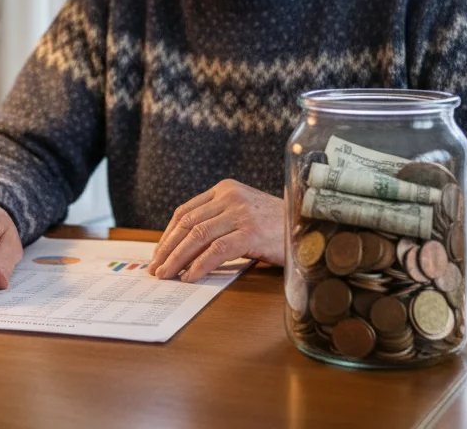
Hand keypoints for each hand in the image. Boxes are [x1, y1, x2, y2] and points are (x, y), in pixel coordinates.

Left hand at [145, 179, 283, 282]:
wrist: (310, 226)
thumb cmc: (276, 226)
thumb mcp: (244, 214)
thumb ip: (218, 221)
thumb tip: (185, 249)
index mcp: (225, 189)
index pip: (185, 211)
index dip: (168, 235)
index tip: (159, 254)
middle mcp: (230, 197)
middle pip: (187, 224)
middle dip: (168, 249)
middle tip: (157, 269)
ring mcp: (241, 213)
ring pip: (197, 236)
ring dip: (178, 259)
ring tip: (167, 275)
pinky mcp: (251, 232)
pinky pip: (216, 250)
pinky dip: (199, 265)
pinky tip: (190, 277)